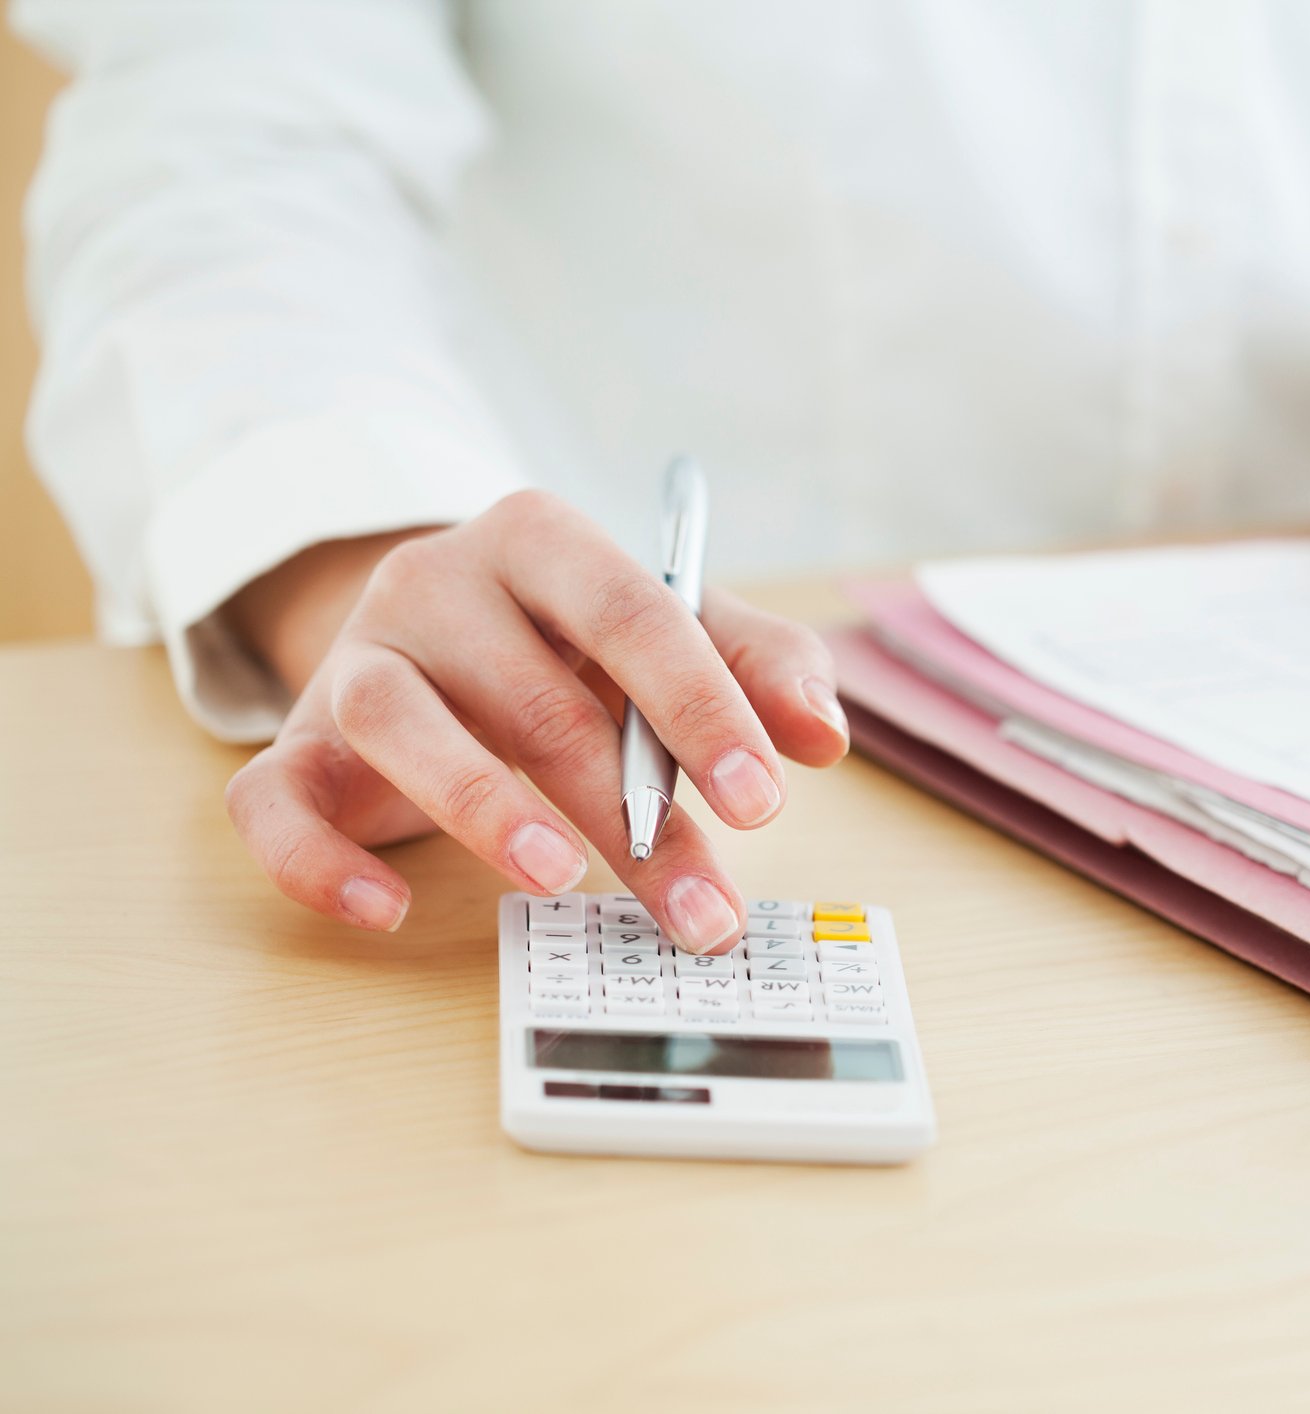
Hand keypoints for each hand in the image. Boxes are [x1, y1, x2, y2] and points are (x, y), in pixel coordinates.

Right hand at [222, 491, 848, 950]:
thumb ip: (762, 666)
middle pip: (537, 697)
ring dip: (482, 808)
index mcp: (542, 539)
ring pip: (400, 724)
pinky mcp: (296, 746)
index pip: (633, 615)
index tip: (763, 803)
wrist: (435, 632)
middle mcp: (435, 582)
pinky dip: (322, 864)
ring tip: (557, 879)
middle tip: (703, 908)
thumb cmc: (578, 641)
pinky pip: (274, 802)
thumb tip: (824, 737)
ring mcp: (355, 662)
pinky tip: (388, 913)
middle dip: (633, 814)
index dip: (701, 710)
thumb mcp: (679, 631)